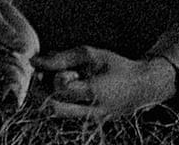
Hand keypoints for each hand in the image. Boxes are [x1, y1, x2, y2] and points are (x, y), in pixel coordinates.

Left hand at [32, 46, 177, 118]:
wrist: (143, 86)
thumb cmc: (116, 65)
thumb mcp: (91, 55)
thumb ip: (62, 58)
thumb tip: (35, 62)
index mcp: (93, 93)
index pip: (60, 88)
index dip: (53, 76)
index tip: (54, 67)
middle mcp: (91, 112)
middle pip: (53, 108)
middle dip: (42, 92)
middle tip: (42, 77)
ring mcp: (91, 121)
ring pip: (58, 114)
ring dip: (49, 97)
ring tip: (53, 82)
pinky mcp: (91, 123)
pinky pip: (67, 115)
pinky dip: (60, 102)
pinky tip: (65, 89)